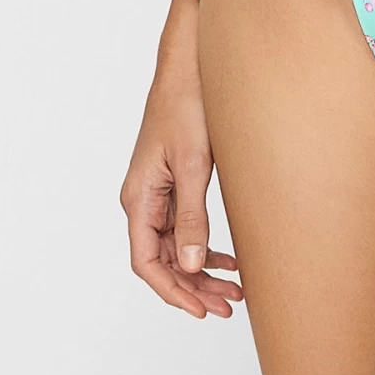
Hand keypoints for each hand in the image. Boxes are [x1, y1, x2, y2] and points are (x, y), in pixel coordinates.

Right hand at [120, 53, 243, 317]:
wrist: (190, 64)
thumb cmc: (186, 105)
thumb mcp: (194, 163)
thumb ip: (193, 215)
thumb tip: (193, 264)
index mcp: (139, 198)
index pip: (147, 262)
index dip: (172, 291)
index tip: (200, 310)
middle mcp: (143, 199)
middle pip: (164, 259)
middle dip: (194, 287)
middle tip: (228, 306)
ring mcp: (159, 191)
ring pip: (177, 245)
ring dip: (203, 270)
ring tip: (234, 290)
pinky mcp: (176, 180)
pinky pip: (186, 225)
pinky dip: (206, 244)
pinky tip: (230, 259)